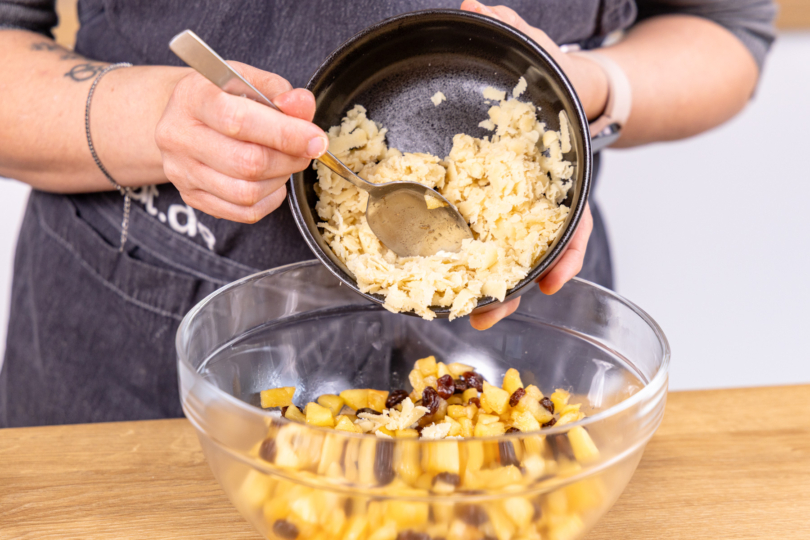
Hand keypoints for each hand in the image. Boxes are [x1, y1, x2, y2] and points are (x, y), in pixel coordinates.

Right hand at [155, 62, 328, 222]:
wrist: (182, 115)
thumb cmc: (222, 96)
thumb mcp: (249, 80)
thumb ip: (280, 92)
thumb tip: (302, 106)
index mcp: (192, 98)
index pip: (239, 121)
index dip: (285, 134)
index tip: (315, 139)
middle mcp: (178, 136)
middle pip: (247, 163)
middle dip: (289, 160)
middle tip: (305, 150)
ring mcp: (182, 172)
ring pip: (247, 193)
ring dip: (280, 180)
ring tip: (285, 161)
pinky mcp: (192, 197)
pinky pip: (244, 212)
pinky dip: (270, 200)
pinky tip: (272, 181)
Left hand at [462, 0, 600, 331]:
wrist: (557, 93)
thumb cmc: (554, 81)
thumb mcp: (540, 53)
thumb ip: (510, 29)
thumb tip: (472, 6)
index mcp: (558, 171)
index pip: (570, 218)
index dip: (565, 252)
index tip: (552, 282)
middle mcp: (540, 196)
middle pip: (534, 251)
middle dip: (514, 283)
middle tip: (489, 313)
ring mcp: (514, 205)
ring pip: (510, 255)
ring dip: (492, 286)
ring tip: (471, 315)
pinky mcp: (487, 206)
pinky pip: (482, 240)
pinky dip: (470, 265)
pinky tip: (452, 288)